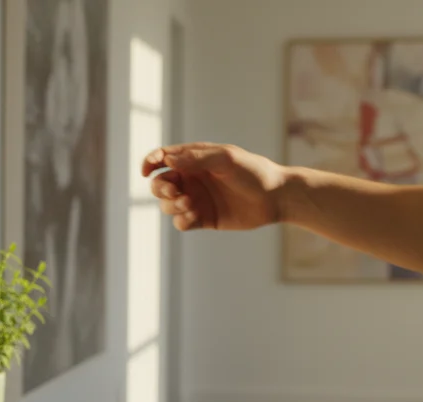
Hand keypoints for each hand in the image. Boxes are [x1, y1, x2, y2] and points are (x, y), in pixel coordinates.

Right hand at [141, 143, 289, 231]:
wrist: (276, 198)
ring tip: (189, 204)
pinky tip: (195, 216)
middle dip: (160, 188)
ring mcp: (196, 199)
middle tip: (175, 192)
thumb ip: (196, 158)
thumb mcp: (226, 159)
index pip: (163, 158)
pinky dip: (182, 220)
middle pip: (160, 184)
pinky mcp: (203, 219)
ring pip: (167, 205)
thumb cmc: (253, 172)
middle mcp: (192, 179)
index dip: (150, 162)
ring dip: (172, 205)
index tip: (146, 170)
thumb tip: (167, 159)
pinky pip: (181, 222)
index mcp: (195, 160)